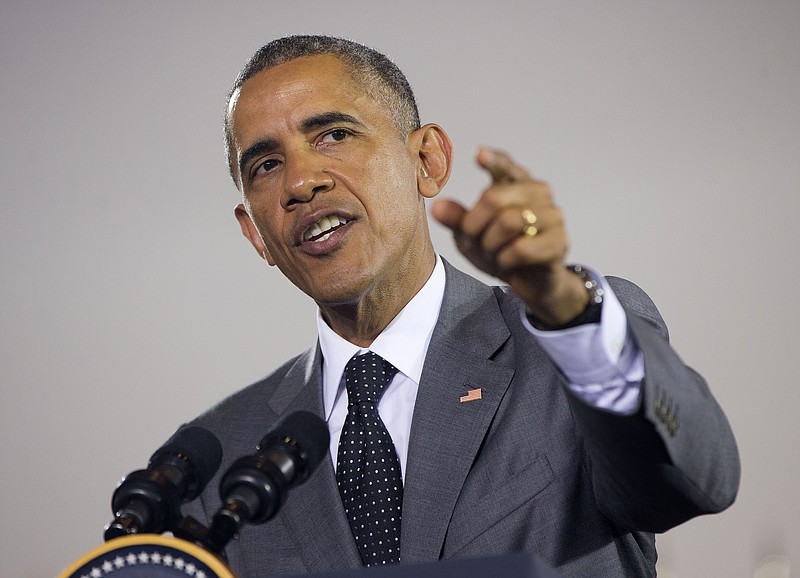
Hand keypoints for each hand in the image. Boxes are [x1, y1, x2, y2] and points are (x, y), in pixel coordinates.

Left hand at [430, 147, 588, 326]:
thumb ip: (457, 219)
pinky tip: (507, 262)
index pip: (505, 166)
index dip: (493, 160)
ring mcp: (552, 215)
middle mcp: (538, 193)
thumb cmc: (501, 251)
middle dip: (474, 224)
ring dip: (490, 244)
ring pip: (508, 222)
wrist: (529, 283)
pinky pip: (522, 247)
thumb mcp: (472, 235)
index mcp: (516, 184)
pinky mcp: (559, 241)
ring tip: (493, 253)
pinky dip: (505, 259)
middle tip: (473, 240)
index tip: (479, 154)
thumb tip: (436, 207)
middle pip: (494, 197)